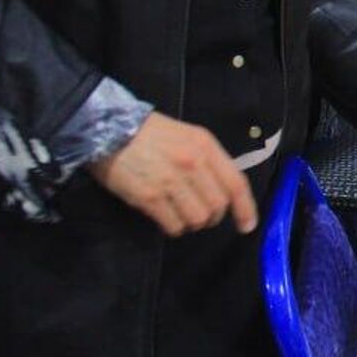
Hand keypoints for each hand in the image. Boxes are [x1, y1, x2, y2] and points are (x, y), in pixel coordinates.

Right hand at [88, 112, 258, 237]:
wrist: (109, 129)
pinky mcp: (149, 197)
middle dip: (213, 217)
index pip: (236, 183)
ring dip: (192, 224)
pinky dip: (173, 228)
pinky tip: (166, 219)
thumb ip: (208, 159)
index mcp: (205, 145)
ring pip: (198, 219)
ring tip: (181, 215)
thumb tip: (222, 189)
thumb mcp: (188, 136)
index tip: (247, 225)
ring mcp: (171, 181)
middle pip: (218, 206)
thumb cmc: (151, 133)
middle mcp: (193, 163)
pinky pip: (173, 225)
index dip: (245, 208)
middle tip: (201, 215)